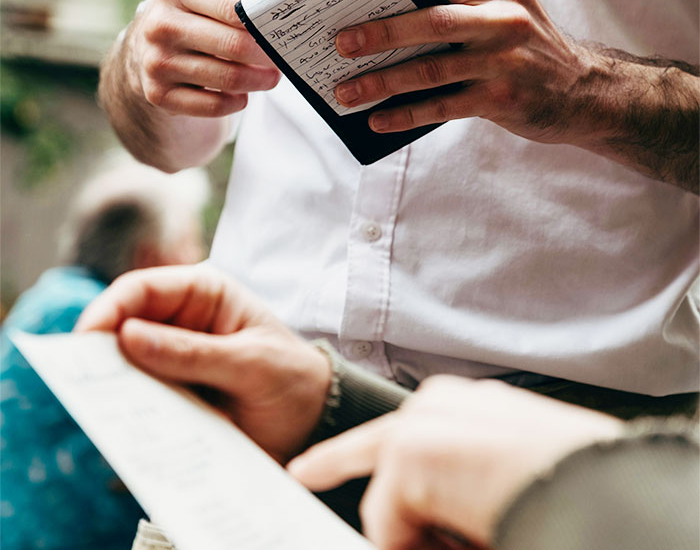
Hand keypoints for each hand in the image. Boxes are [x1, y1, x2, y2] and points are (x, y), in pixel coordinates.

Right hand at [76, 265, 330, 463]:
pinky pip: (138, 399)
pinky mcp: (172, 395)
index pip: (142, 288)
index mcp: (204, 293)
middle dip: (100, 350)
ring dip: (111, 384)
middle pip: (123, 326)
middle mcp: (182, 322)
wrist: (315, 423)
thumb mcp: (251, 364)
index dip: (109, 308)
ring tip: (101, 406)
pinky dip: (127, 411)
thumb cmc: (293, 379)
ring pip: (124, 365)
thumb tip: (128, 336)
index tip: (87, 338)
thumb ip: (194, 352)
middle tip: (82, 378)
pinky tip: (123, 427)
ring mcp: (173, 360)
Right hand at [129, 0, 279, 117]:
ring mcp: (156, 61)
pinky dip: (235, 102)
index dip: (264, 23)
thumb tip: (279, 14)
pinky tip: (242, 95)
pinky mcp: (157, 93)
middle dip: (267, 56)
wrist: (151, 46)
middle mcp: (161, 24)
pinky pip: (212, 106)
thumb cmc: (199, 14)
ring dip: (258, 81)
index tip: (282, 32)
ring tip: (270, 77)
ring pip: (228, 78)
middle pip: (234, 45)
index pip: (233, 7)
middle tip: (283, 59)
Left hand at [289, 375, 622, 548]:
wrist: (599, 485)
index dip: (374, 450)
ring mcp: (421, 424)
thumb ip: (461, 483)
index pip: (410, 427)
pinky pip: (386, 528)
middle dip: (334, 461)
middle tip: (302, 472)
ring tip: (472, 531)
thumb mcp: (506, 474)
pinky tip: (462, 540)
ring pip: (383, 500)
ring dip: (412, 534)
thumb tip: (439, 514)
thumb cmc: (569, 482)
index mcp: (470, 407)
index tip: (336, 459)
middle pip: (371, 442)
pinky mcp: (407, 455)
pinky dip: (413, 548)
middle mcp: (441, 404)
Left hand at [333, 0, 592, 142]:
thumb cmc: (529, 45)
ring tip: (347, 92)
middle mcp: (504, 19)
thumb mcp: (504, 4)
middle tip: (339, 44)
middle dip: (379, 34)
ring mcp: (505, 61)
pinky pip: (443, 106)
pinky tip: (379, 120)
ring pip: (430, 70)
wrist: (586, 91)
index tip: (350, 1)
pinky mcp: (503, 99)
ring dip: (382, 82)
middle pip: (430, 23)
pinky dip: (406, 114)